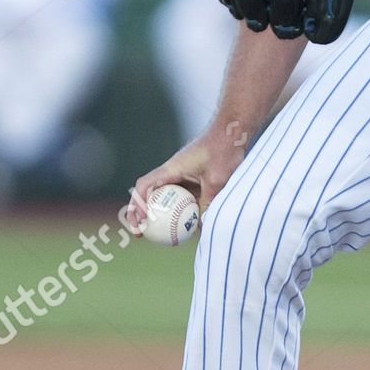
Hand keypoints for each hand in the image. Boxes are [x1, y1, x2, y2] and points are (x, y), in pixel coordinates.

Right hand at [126, 120, 251, 231]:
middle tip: (139, 234)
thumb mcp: (217, 180)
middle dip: (139, 214)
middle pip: (147, 194)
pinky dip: (178, 210)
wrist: (232, 132)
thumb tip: (201, 226)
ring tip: (159, 236)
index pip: (144, 187)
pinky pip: (180, 197)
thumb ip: (207, 202)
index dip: (137, 205)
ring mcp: (181, 175)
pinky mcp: (192, 178)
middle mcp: (171, 172)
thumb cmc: (223, 151)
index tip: (140, 223)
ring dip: (158, 214)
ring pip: (163, 197)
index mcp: (170, 169)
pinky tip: (186, 227)